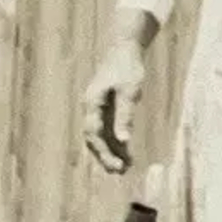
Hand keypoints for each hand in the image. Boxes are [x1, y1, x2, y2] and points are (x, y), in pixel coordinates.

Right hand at [83, 42, 145, 173]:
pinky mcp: (106, 109)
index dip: (104, 152)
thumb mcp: (130, 92)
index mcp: (92, 103)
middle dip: (105, 157)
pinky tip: (128, 155)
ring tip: (125, 168)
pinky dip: (116, 143)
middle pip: (93, 138)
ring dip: (111, 152)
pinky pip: (108, 131)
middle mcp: (91, 108)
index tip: (117, 165)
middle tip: (120, 172)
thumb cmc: (128, 67)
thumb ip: (125, 115)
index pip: (93, 134)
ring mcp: (97, 109)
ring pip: (100, 137)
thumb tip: (123, 140)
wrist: (125, 49)